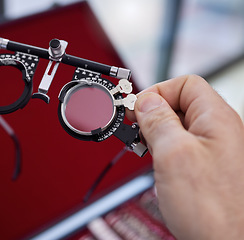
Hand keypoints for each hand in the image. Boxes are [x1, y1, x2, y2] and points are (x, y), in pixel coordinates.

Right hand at [129, 75, 243, 238]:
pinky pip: (182, 149)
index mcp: (215, 119)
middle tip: (138, 134)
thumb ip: (157, 121)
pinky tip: (159, 167)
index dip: (157, 92)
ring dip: (157, 136)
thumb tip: (144, 102)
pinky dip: (165, 153)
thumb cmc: (214, 209)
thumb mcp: (173, 155)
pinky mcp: (207, 169)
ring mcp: (214, 151)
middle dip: (153, 116)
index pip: (184, 84)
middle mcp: (218, 132)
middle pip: (179, 105)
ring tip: (148, 153)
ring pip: (178, 128)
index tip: (137, 110)